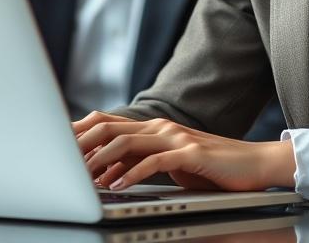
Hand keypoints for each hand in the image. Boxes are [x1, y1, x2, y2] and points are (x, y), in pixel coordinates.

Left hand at [72, 111, 296, 191]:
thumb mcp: (167, 164)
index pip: (105, 123)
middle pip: (109, 128)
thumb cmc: (210, 168)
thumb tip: (103, 172)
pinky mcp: (190, 153)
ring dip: (101, 160)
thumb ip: (137, 163)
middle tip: (60, 161)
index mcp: (151, 128)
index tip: (55, 146)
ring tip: (84, 178)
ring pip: (127, 142)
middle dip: (81, 144)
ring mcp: (175, 137)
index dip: (79, 132)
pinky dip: (133, 173)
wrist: (253, 165)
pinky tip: (118, 185)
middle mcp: (159, 127)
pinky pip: (155, 161)